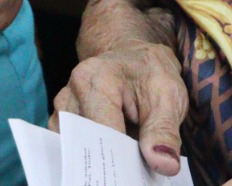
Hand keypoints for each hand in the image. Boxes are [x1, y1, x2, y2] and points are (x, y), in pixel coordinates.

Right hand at [52, 41, 188, 176]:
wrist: (136, 58)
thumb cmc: (151, 74)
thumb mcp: (169, 96)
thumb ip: (164, 130)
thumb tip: (163, 164)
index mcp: (96, 77)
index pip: (102, 130)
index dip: (119, 158)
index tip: (135, 176)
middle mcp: (71, 92)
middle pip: (84, 142)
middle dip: (109, 163)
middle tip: (134, 175)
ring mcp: (63, 108)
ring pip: (75, 149)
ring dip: (100, 161)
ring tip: (127, 167)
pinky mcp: (63, 122)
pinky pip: (73, 148)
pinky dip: (93, 158)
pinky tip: (115, 161)